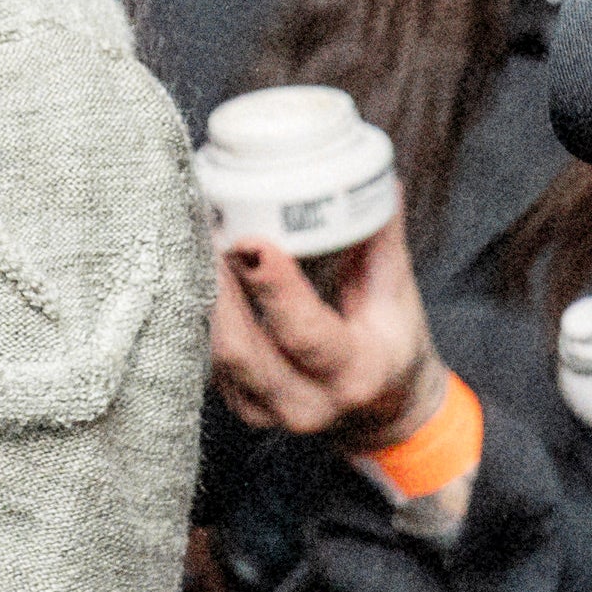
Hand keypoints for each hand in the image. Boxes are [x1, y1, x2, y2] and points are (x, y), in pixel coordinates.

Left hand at [209, 218, 446, 456]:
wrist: (384, 405)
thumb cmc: (391, 342)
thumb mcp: (396, 294)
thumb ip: (381, 238)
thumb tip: (378, 180)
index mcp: (355, 373)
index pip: (306, 333)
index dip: (275, 289)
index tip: (252, 242)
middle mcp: (308, 404)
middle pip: (243, 350)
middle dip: (219, 288)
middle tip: (208, 229)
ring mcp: (269, 411)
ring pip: (218, 356)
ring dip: (203, 298)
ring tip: (196, 243)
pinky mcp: (242, 406)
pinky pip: (209, 362)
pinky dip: (202, 316)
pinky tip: (196, 274)